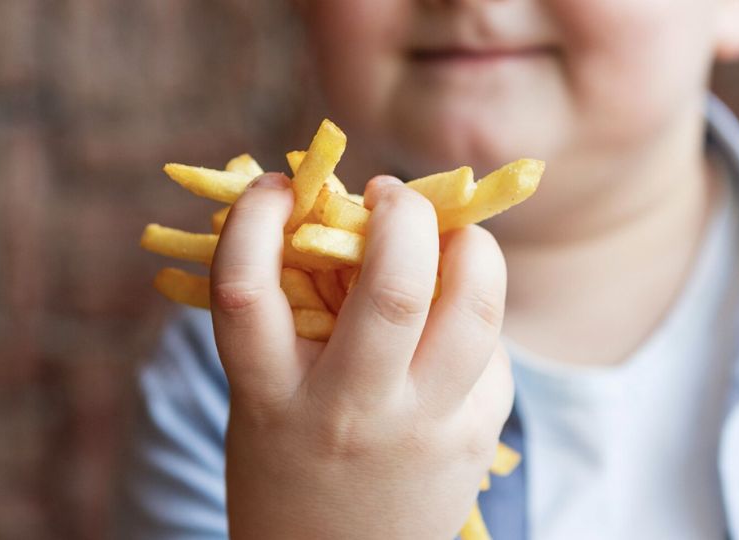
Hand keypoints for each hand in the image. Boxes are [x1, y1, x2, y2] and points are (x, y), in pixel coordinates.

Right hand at [210, 172, 513, 538]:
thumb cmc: (291, 463)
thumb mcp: (266, 397)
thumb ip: (296, 316)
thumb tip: (346, 216)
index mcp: (270, 397)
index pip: (246, 288)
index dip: (255, 218)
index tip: (275, 185)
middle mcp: (350, 412)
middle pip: (394, 287)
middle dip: (402, 213)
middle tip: (388, 196)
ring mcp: (423, 428)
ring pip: (476, 309)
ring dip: (471, 246)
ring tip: (448, 235)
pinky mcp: (476, 437)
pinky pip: (491, 350)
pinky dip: (476, 311)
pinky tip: (454, 315)